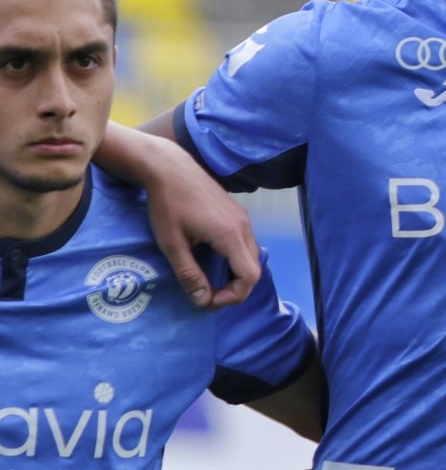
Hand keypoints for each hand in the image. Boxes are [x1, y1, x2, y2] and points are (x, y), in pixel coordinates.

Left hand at [138, 136, 258, 307]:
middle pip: (254, 268)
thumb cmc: (167, 205)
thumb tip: (203, 300)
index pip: (250, 277)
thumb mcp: (172, 244)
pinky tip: (213, 257)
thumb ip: (189, 274)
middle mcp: (245, 227)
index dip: (234, 296)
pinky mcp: (238, 213)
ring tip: (210, 279)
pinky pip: (247, 243)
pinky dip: (236, 259)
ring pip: (252, 256)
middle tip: (208, 294)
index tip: (208, 300)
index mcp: (230, 236)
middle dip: (235, 288)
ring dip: (236, 274)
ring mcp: (244, 218)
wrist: (170, 168)